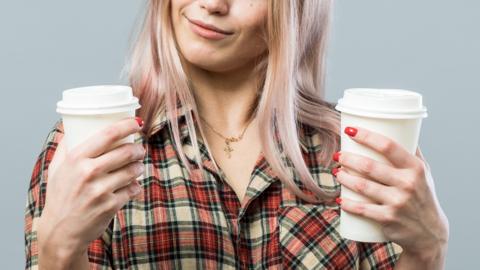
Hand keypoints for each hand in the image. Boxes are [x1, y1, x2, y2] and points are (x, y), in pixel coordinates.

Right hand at [37, 117, 145, 265]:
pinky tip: (132, 185)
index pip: (107, 134)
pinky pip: (133, 189)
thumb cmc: (60, 196)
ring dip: (139, 166)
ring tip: (137, 165)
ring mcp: (100, 190)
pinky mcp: (111, 205)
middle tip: (139, 148)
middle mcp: (88, 173)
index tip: (137, 122)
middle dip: (138, 148)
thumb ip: (65, 147)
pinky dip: (135, 186)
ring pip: (133, 170)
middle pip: (125, 152)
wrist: (60, 231)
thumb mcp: (57, 169)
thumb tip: (72, 125)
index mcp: (75, 159)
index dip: (127, 125)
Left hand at [333, 126, 448, 263]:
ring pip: (362, 186)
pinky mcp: (388, 219)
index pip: (388, 146)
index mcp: (415, 168)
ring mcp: (397, 202)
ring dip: (344, 178)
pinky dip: (347, 204)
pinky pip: (362, 209)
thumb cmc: (422, 194)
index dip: (366, 136)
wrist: (429, 232)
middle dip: (348, 159)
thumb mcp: (423, 172)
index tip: (349, 130)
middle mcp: (408, 184)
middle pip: (369, 166)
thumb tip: (400, 125)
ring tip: (337, 172)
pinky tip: (339, 198)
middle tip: (338, 155)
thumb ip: (412, 151)